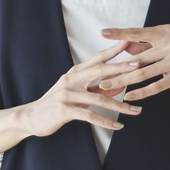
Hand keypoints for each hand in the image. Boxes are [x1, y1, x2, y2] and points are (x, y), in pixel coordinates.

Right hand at [22, 39, 143, 137]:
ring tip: (135, 111)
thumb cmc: (56, 104)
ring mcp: (67, 94)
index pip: (97, 59)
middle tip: (139, 67)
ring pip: (99, 98)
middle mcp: (71, 80)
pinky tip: (117, 126)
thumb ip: (96, 88)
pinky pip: (90, 115)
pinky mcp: (65, 110)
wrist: (31, 117)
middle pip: (100, 71)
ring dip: (119, 106)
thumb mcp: (76, 93)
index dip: (113, 50)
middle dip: (121, 68)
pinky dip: (105, 121)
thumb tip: (118, 86)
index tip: (129, 42)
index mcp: (75, 73)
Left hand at [99, 24, 169, 109]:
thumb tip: (126, 47)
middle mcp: (168, 45)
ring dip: (122, 81)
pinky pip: (155, 86)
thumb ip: (149, 44)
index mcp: (165, 32)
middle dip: (115, 67)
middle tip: (97, 74)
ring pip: (142, 73)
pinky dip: (141, 92)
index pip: (137, 33)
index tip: (103, 33)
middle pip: (136, 58)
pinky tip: (128, 96)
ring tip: (106, 87)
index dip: (119, 34)